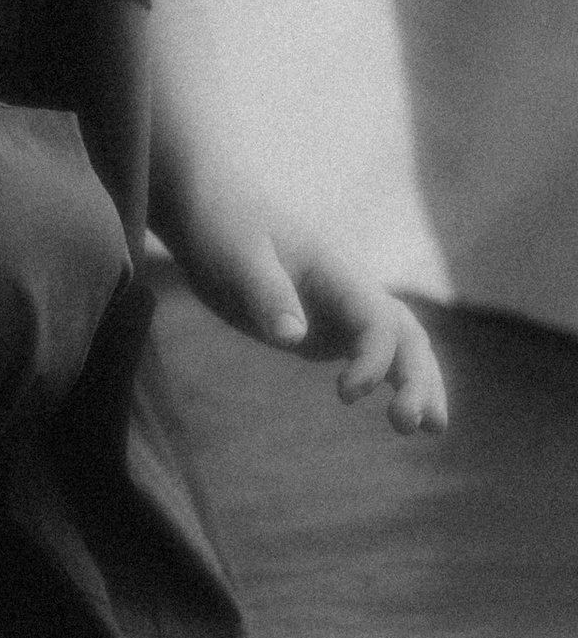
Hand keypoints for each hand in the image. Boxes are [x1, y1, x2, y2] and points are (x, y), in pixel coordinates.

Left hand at [172, 185, 448, 433]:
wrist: (207, 206)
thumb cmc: (221, 226)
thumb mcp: (234, 256)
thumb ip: (265, 292)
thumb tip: (292, 337)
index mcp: (334, 271)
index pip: (377, 320)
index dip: (373, 360)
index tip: (344, 396)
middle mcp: (348, 290)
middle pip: (404, 334)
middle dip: (418, 378)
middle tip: (415, 427)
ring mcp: (339, 308)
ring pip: (399, 344)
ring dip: (418, 382)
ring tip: (431, 431)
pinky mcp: (324, 326)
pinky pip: (372, 353)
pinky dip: (391, 379)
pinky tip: (402, 413)